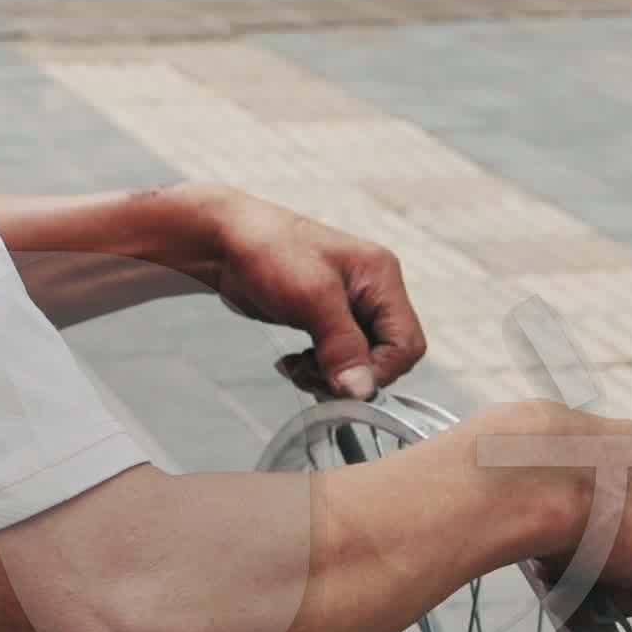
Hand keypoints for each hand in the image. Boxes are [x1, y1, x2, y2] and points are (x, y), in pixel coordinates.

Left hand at [187, 186, 428, 401]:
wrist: (225, 240)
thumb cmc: (269, 252)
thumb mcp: (311, 298)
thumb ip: (342, 345)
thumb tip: (362, 391)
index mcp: (381, 277)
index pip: (407, 343)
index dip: (378, 371)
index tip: (339, 381)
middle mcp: (373, 291)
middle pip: (387, 356)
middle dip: (351, 374)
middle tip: (312, 374)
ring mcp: (350, 306)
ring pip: (361, 361)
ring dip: (331, 375)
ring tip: (297, 368)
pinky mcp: (326, 318)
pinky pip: (338, 357)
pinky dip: (318, 368)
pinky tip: (293, 362)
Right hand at [465, 401, 631, 631]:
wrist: (522, 468)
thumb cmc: (516, 465)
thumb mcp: (544, 476)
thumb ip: (562, 499)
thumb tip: (553, 536)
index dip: (612, 534)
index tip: (593, 553)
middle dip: (616, 567)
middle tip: (577, 581)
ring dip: (623, 591)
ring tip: (577, 592)